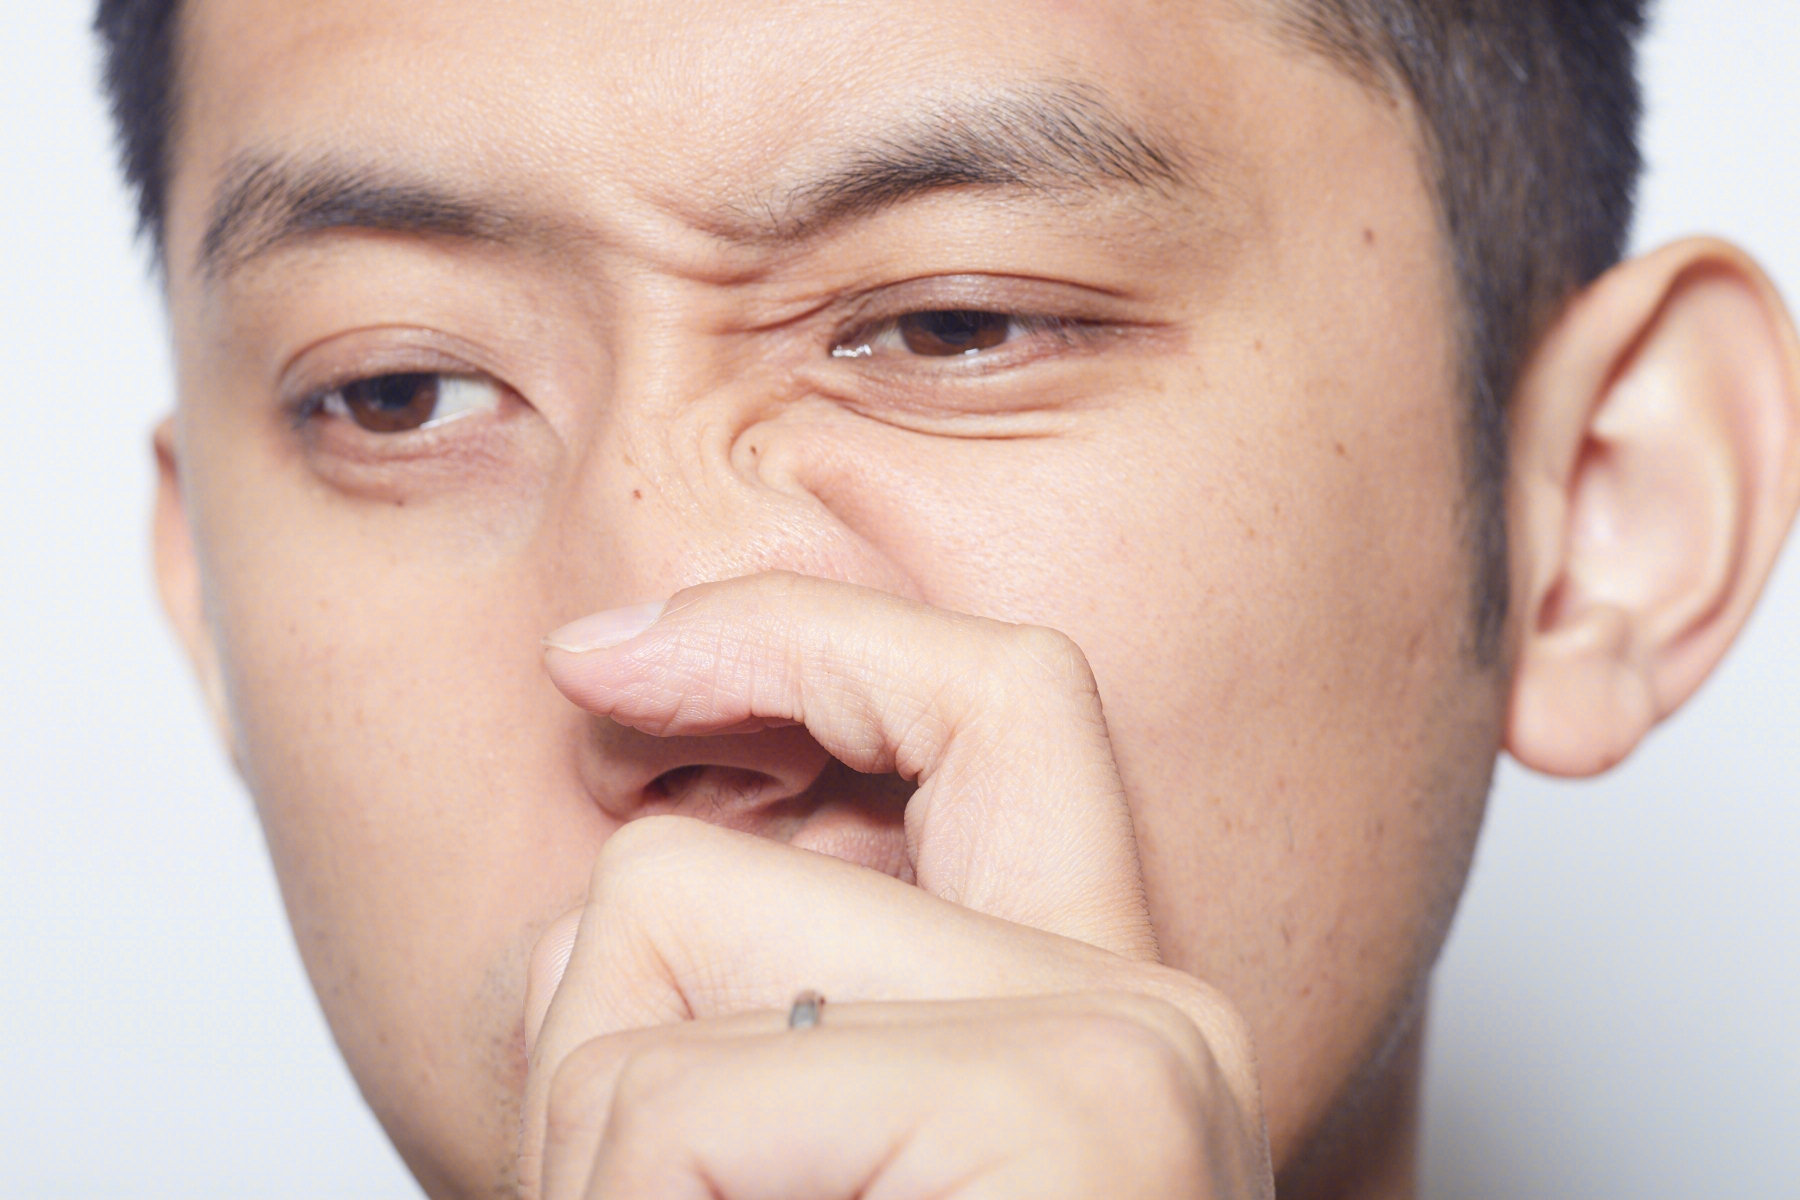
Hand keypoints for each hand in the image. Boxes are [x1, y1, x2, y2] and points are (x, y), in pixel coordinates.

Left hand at [519, 572, 1273, 1197]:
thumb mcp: (790, 1168)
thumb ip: (734, 1032)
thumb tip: (576, 940)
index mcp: (1094, 1015)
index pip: (981, 704)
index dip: (790, 633)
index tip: (604, 657)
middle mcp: (1143, 1010)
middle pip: (704, 865)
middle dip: (587, 1032)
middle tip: (626, 1194)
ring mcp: (1121, 1053)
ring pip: (660, 938)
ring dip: (592, 1147)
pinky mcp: (1068, 1113)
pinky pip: (676, 1096)